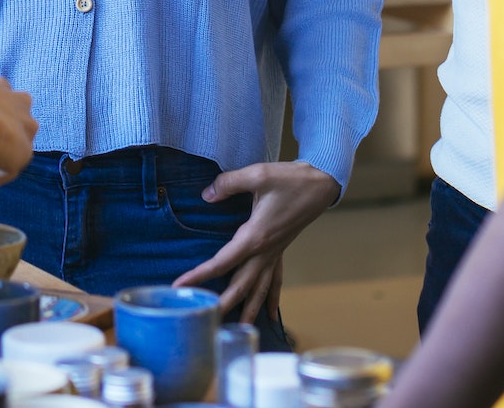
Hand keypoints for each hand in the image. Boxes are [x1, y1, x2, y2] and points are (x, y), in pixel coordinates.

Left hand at [173, 161, 341, 323]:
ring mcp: (275, 253)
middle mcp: (266, 251)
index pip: (222, 262)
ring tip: (239, 329)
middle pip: (241, 285)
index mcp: (256, 236)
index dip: (200, 275)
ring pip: (260, 288)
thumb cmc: (292, 179)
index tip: (181, 286)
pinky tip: (271, 315)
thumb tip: (206, 195)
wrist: (322, 184)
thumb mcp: (258, 174)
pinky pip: (275, 280)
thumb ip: (229, 183)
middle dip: (223, 304)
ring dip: (249, 309)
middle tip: (205, 319)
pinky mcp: (281, 250)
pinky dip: (272, 298)